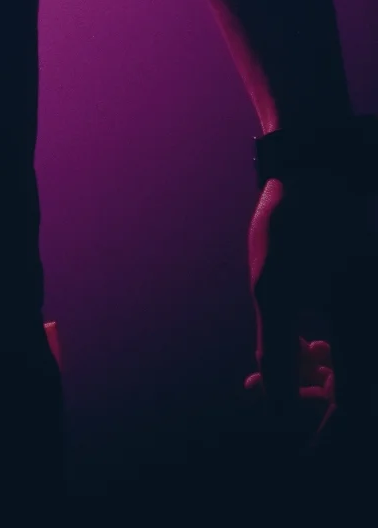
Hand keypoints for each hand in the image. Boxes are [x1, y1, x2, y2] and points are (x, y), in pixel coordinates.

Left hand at [246, 171, 377, 455]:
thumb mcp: (273, 291)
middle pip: (356, 397)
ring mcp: (371, 315)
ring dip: (312, 383)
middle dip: (311, 407)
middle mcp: (375, 328)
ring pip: (353, 374)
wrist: (315, 166)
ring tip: (261, 377)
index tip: (300, 459)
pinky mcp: (364, 304)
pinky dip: (321, 357)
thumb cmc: (295, 224)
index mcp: (367, 333)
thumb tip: (275, 410)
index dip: (328, 442)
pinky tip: (295, 349)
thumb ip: (275, 354)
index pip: (356, 414)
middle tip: (259, 396)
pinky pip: (352, 348)